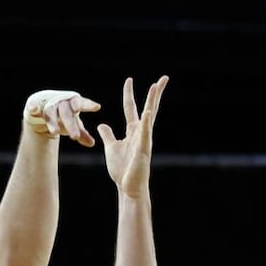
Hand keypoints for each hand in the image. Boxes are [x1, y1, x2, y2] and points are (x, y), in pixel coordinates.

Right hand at [23, 89, 101, 146]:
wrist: (41, 111)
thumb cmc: (62, 117)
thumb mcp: (72, 124)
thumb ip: (81, 133)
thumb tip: (92, 144)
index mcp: (72, 103)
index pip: (81, 103)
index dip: (88, 105)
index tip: (97, 107)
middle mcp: (60, 101)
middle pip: (66, 112)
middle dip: (71, 124)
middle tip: (76, 137)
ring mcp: (46, 103)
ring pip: (50, 112)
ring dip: (53, 122)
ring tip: (55, 132)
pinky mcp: (34, 105)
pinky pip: (33, 105)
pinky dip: (33, 107)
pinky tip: (33, 108)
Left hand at [97, 75, 167, 195]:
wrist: (128, 186)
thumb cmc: (122, 169)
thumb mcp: (111, 148)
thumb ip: (108, 135)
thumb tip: (102, 125)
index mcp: (133, 131)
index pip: (131, 108)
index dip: (129, 94)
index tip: (129, 79)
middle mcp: (141, 132)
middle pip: (149, 107)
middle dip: (155, 93)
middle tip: (163, 78)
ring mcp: (144, 139)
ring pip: (150, 116)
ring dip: (153, 101)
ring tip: (156, 86)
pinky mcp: (143, 149)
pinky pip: (145, 133)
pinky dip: (147, 123)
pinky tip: (148, 112)